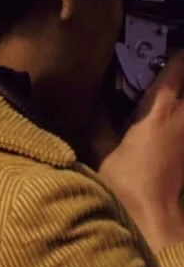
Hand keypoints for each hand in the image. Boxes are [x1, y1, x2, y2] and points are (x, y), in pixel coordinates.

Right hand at [98, 49, 183, 252]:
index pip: (177, 68)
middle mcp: (183, 116)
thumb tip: (91, 96)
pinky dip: (179, 113)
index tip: (168, 48)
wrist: (153, 217)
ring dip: (181, 96)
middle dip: (180, 76)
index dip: (177, 55)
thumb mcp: (101, 144)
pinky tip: (171, 118)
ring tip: (170, 95)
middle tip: (170, 72)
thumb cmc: (125, 179)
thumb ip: (97, 117)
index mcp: (159, 108)